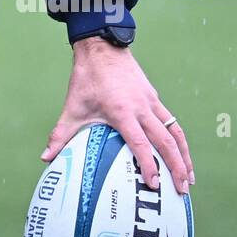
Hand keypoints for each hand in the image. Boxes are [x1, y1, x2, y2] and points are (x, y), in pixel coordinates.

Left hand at [40, 37, 194, 194]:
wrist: (101, 47)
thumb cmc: (87, 77)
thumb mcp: (72, 107)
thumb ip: (60, 135)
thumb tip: (46, 157)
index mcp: (121, 112)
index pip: (140, 143)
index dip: (149, 165)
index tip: (155, 184)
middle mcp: (141, 107)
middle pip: (165, 141)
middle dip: (177, 166)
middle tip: (182, 190)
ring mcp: (151, 101)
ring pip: (174, 131)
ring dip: (185, 155)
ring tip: (189, 178)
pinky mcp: (154, 97)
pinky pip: (172, 121)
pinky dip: (179, 139)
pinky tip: (182, 153)